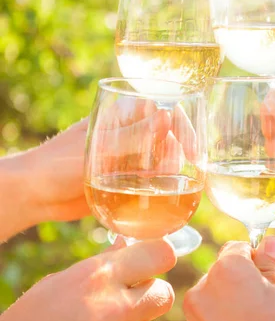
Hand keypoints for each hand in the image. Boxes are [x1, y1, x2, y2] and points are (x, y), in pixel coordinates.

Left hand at [0, 104, 195, 238]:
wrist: (34, 196)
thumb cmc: (57, 164)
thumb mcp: (97, 148)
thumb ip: (133, 136)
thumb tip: (167, 116)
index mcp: (123, 117)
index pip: (165, 113)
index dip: (184, 129)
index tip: (194, 150)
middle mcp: (130, 136)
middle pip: (168, 141)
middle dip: (177, 157)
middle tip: (172, 177)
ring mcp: (129, 161)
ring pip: (162, 165)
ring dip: (169, 178)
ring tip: (162, 192)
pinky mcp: (125, 184)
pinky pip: (150, 186)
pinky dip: (158, 194)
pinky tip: (163, 206)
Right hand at [0, 238, 175, 320]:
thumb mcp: (54, 288)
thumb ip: (99, 266)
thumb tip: (126, 245)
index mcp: (97, 278)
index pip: (160, 254)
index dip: (158, 259)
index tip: (152, 266)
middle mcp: (117, 310)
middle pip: (164, 294)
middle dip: (148, 300)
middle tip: (123, 311)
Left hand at [179, 237, 274, 320]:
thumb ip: (270, 267)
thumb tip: (267, 242)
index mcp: (226, 273)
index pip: (235, 251)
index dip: (253, 262)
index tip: (267, 279)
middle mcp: (199, 298)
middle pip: (216, 280)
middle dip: (235, 289)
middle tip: (264, 314)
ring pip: (207, 312)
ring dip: (223, 317)